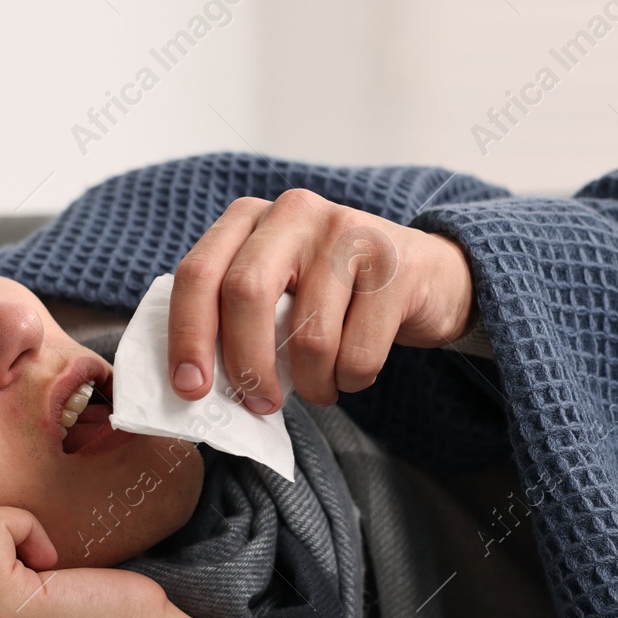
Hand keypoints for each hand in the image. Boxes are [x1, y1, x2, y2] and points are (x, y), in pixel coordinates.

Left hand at [167, 188, 474, 411]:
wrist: (429, 276)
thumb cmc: (335, 297)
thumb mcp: (278, 289)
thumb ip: (234, 316)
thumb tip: (195, 383)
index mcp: (250, 218)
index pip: (199, 273)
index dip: (188, 334)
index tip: (189, 388)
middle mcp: (295, 213)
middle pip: (246, 293)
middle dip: (245, 363)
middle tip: (257, 404)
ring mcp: (348, 232)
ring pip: (309, 335)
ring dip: (312, 384)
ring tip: (320, 388)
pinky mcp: (396, 265)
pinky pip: (358, 353)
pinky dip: (351, 381)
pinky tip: (353, 373)